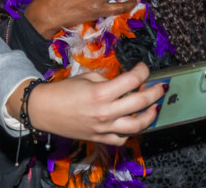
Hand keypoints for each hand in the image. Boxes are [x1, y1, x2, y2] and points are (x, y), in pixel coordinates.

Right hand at [9, 63, 163, 145]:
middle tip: (161, 86)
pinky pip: (122, 138)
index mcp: (100, 92)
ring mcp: (104, 127)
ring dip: (151, 115)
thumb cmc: (62, 90)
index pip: (132, 80)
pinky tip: (133, 122)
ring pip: (138, 125)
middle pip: (141, 102)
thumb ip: (107, 80)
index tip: (143, 68)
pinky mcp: (100, 138)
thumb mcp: (86, 77)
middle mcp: (105, 111)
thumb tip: (124, 84)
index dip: (142, 71)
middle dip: (155, 92)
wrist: (44, 110)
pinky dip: (131, 131)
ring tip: (155, 107)